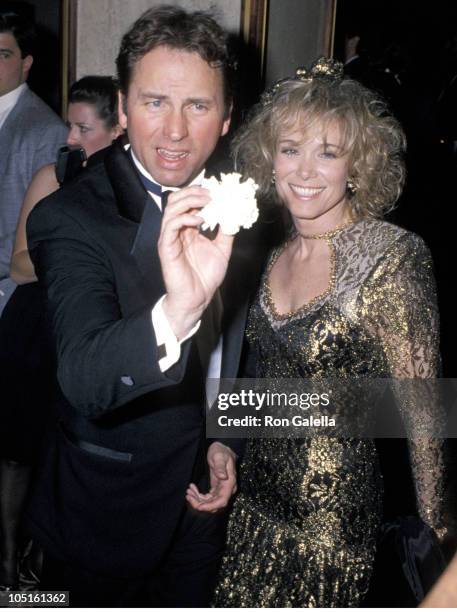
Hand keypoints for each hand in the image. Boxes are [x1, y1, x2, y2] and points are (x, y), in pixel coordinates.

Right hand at [158, 187, 233, 339]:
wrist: (196, 299)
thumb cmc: (205, 277)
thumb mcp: (222, 250)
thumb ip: (226, 232)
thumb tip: (235, 216)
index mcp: (188, 229)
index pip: (189, 202)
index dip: (201, 193)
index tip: (218, 189)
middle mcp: (177, 230)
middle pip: (177, 199)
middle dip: (194, 192)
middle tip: (212, 193)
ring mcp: (170, 238)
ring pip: (171, 208)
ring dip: (190, 200)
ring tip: (207, 201)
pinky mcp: (166, 247)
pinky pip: (170, 226)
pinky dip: (185, 218)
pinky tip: (200, 219)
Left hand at [186, 442, 236, 512]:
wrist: (221, 449)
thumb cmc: (220, 451)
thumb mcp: (219, 456)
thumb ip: (220, 466)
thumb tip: (223, 477)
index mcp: (229, 483)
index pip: (222, 501)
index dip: (211, 506)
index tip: (199, 506)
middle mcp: (227, 489)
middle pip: (215, 505)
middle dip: (200, 503)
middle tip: (188, 495)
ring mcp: (222, 490)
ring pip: (210, 503)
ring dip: (198, 500)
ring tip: (188, 491)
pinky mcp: (216, 489)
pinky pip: (208, 498)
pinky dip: (199, 496)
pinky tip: (192, 488)